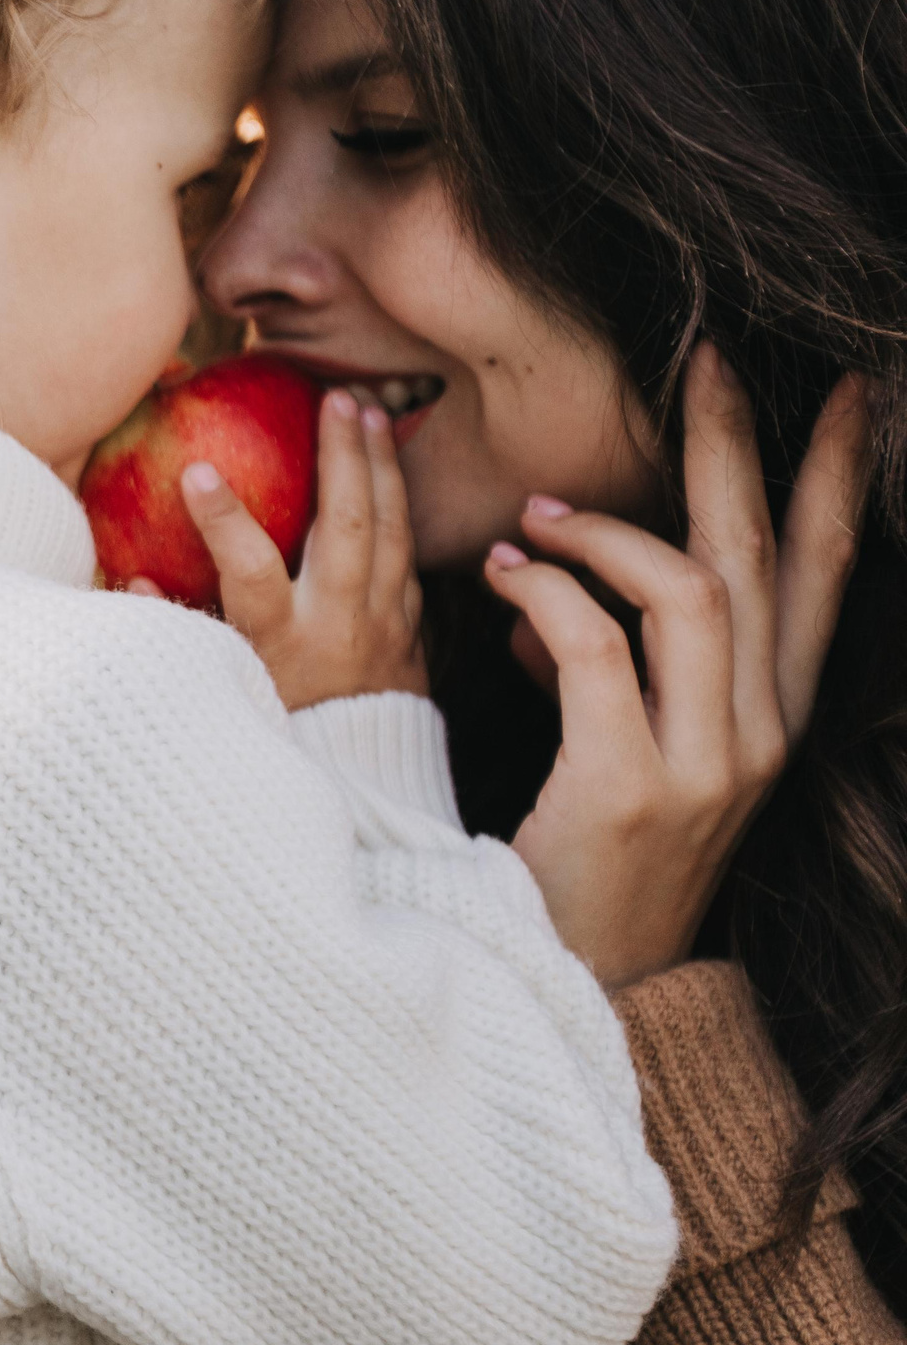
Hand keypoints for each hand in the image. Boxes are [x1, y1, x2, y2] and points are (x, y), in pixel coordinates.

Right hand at [147, 388, 427, 710]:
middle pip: (348, 528)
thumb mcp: (220, 681)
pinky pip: (410, 552)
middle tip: (334, 398)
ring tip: (370, 410)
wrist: (354, 775)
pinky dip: (400, 502)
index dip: (224, 521)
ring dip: (382, 464)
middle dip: (342, 457)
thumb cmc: (272, 720)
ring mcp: (385, 623)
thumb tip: (132, 581)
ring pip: (393, 530)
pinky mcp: (411, 624)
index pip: (252, 570)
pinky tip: (390, 464)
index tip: (198, 470)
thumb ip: (177, 628)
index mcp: (282, 641)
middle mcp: (339, 626)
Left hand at [481, 346, 867, 986]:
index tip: (841, 394)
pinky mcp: (636, 787)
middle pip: (767, 559)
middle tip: (706, 360)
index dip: (833, 482)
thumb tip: (546, 576)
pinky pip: (601, 648)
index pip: (824, 578)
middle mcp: (762, 734)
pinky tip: (503, 570)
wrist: (577, 983)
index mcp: (771, 719)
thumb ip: (603, 658)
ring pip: (696, 591)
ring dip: (614, 530)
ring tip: (541, 508)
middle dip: (737, 451)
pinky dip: (550, 593)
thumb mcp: (615, 743)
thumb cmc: (582, 855)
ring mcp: (710, 763)